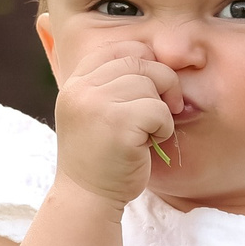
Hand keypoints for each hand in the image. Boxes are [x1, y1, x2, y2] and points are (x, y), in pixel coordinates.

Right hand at [52, 41, 179, 207]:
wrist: (88, 198)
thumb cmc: (101, 156)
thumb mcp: (94, 111)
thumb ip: (111, 83)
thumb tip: (151, 54)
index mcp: (76, 83)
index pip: (117, 47)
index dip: (144, 59)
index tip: (152, 85)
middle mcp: (82, 90)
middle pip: (139, 61)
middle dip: (163, 82)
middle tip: (168, 108)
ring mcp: (97, 105)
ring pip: (151, 85)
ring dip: (162, 110)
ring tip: (148, 132)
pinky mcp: (118, 125)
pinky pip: (158, 110)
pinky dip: (164, 128)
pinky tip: (149, 144)